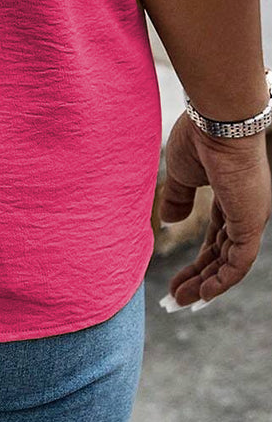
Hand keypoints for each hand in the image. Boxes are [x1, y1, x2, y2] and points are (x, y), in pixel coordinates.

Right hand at [159, 111, 270, 305]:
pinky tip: (203, 294)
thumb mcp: (181, 173)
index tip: (176, 281)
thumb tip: (169, 221)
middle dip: (198, 279)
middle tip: (175, 298)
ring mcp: (250, 218)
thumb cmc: (200, 138)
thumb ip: (177, 198)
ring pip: (230, 263)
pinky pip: (239, 261)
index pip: (216, 240)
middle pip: (221, 256)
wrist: (216, 122)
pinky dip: (222, 280)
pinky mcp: (252, 222)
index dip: (198, 262)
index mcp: (230, 198)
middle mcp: (244, 212)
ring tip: (182, 300)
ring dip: (206, 284)